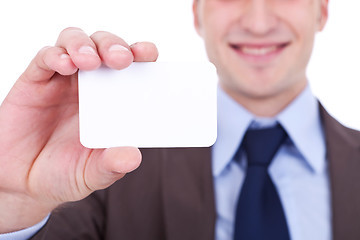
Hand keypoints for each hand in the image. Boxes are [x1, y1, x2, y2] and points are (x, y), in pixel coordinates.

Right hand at [0, 27, 157, 232]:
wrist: (24, 183)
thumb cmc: (64, 173)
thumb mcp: (93, 173)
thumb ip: (111, 165)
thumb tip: (133, 157)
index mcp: (112, 101)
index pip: (132, 67)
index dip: (141, 54)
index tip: (148, 53)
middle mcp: (91, 86)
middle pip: (105, 46)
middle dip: (114, 45)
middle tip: (121, 59)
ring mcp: (63, 81)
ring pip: (76, 42)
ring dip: (85, 45)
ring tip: (90, 61)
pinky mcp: (35, 81)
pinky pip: (45, 57)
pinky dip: (56, 55)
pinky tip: (64, 65)